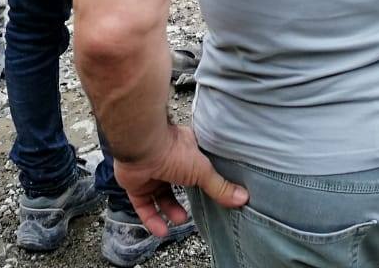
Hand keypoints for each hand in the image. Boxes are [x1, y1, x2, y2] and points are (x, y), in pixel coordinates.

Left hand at [113, 123, 247, 236]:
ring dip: (170, 210)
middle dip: (184, 200)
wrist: (142, 148)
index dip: (202, 179)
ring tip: (180, 220)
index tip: (209, 193)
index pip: (196, 166)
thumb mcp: (202, 170)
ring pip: (160, 196)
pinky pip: (143, 206)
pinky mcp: (135, 184)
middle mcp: (167, 160)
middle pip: (177, 183)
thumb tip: (242, 197)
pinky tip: (162, 230)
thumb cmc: (173, 151)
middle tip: (193, 213)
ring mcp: (150, 172)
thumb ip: (220, 186)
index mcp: (185, 149)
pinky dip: (152, 219)